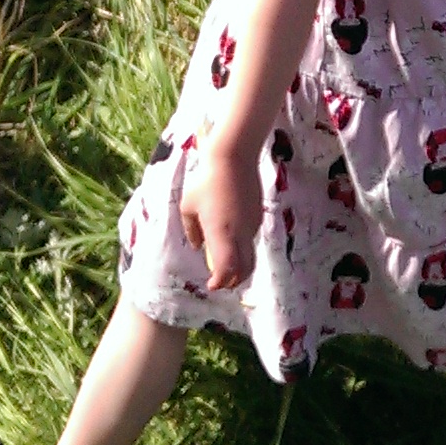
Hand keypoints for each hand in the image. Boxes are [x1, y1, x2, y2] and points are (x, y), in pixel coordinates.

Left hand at [180, 140, 263, 290]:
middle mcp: (240, 234)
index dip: (220, 282)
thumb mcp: (188, 207)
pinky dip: (242, 250)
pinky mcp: (257, 217)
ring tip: (226, 268)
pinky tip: (231, 243)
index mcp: (221, 234)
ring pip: (249, 256)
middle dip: (233, 281)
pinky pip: (250, 241)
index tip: (212, 285)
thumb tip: (198, 246)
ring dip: (239, 267)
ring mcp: (251, 226)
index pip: (226, 269)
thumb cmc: (206, 182)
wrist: (234, 159)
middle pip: (243, 269)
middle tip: (221, 283)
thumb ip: (192, 230)